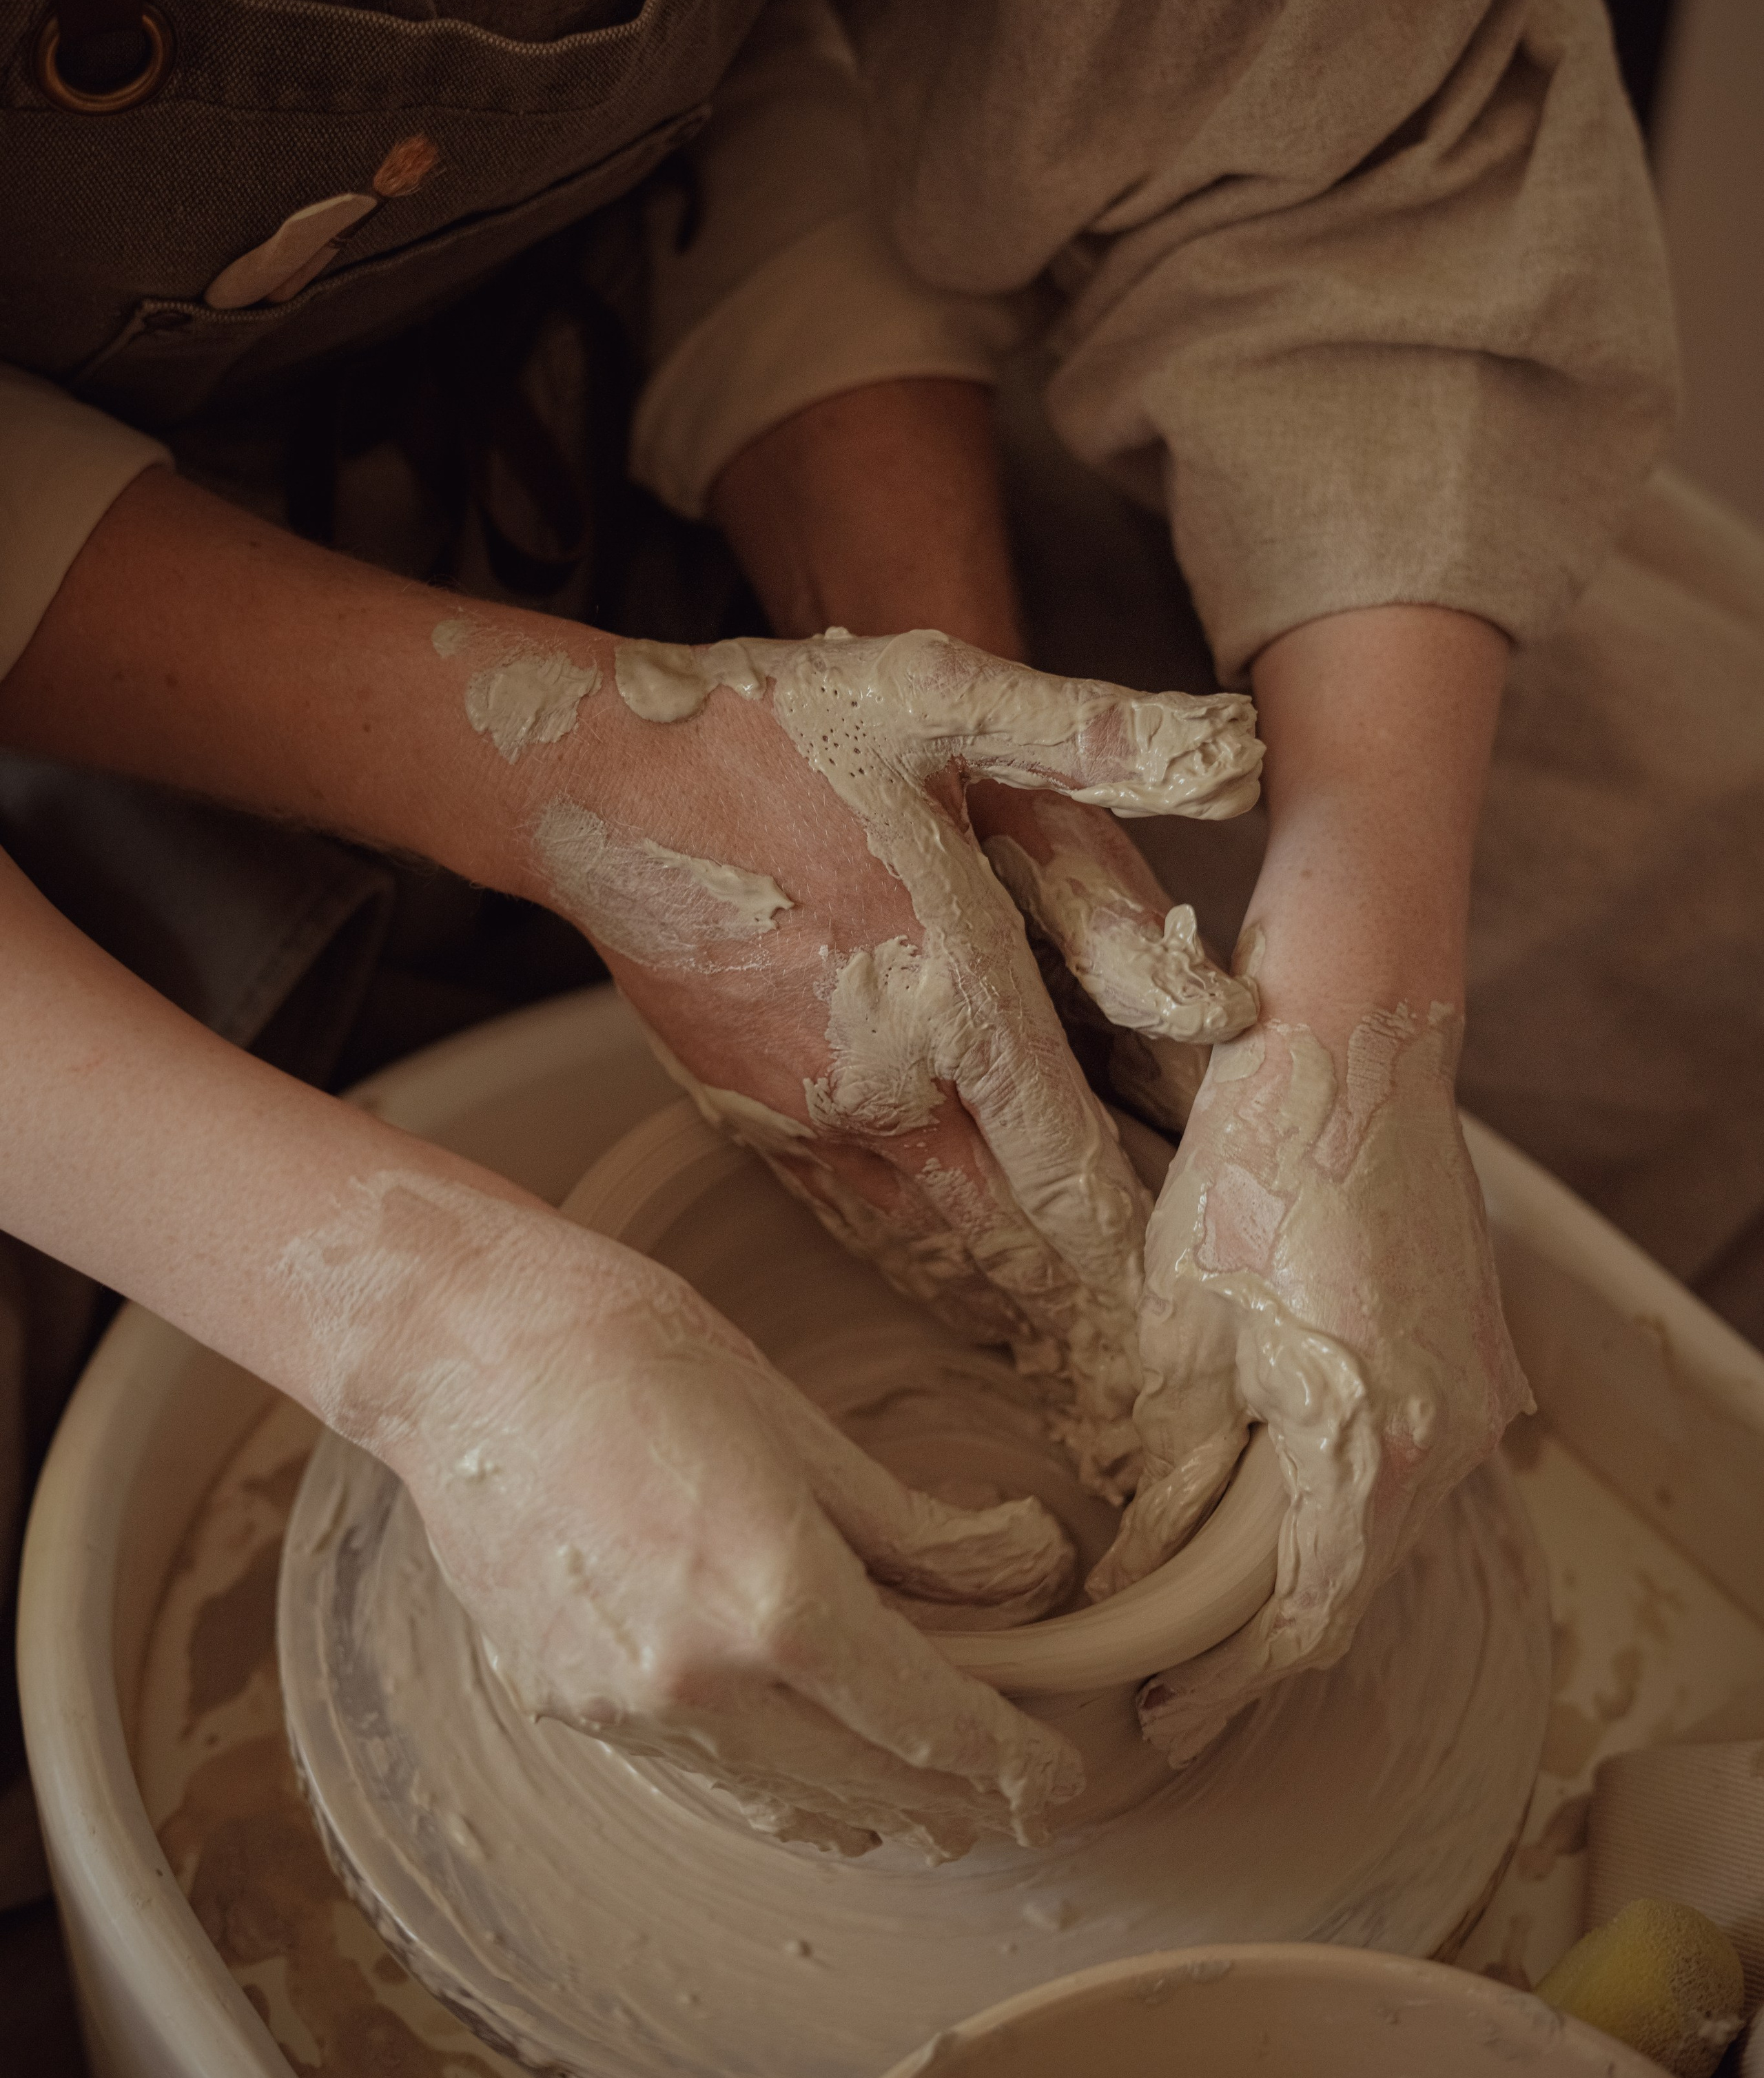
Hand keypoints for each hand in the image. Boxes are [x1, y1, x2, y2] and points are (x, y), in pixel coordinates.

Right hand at [370, 1174, 1084, 1858]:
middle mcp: (701, 1687)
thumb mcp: (801, 1428)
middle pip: (869, 1786)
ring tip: (921, 1780)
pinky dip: (775, 1773)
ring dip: (866, 1799)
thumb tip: (1018, 1574)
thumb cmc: (637, 1353)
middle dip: (953, 1794)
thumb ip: (912, 1531)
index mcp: (777, 1604)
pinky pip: (706, 1773)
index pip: (931, 1724)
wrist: (464, 1353)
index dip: (1009, 1760)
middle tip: (1010, 1785)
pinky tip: (805, 1743)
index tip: (1055, 1776)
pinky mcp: (568, 1710)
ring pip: (786, 1800)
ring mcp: (626, 1712)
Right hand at [522, 626, 1260, 1497]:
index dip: (1135, 1256)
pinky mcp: (749, 1122)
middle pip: (1008, 1243)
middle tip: (1155, 1382)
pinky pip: (855, 1227)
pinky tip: (959, 1300)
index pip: (1070, 1169)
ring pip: (929, 1253)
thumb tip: (1245, 757)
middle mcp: (885, 1082)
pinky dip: (919, 1275)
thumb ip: (1097, 736)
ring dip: (1005, 1312)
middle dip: (1084, 1315)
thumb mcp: (947, 696)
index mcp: (954, 991)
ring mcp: (808, 1115)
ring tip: (1079, 1370)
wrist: (596, 780)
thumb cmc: (779, 729)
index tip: (1190, 1317)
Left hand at [1088, 1000, 1531, 1760]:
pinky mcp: (1475, 1349)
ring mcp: (1478, 1392)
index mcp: (1375, 1446)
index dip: (1224, 1683)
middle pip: (1352, 1584)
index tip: (1158, 1719)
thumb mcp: (1182, 1324)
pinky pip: (1411, 1461)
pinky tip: (1273, 1498)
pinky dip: (1342, 1497)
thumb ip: (1175, 1459)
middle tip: (1165, 1678)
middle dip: (1256, 1640)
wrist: (1356, 1040)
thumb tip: (1138, 1561)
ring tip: (1204, 1601)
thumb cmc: (1256, 1163)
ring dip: (1299, 1567)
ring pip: (1384, 1526)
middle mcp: (1453, 1437)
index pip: (1303, 1620)